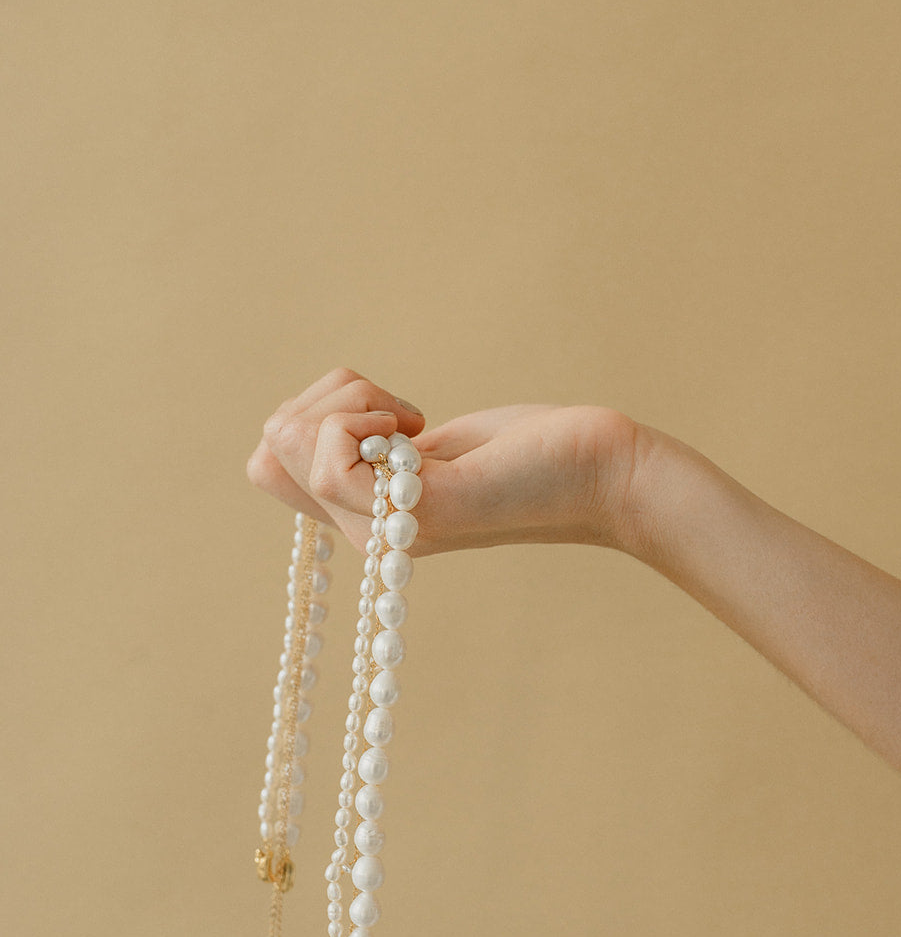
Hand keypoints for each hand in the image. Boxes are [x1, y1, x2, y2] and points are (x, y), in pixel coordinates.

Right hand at [246, 366, 644, 557]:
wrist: (599, 474)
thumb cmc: (525, 453)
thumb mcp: (423, 444)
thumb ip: (366, 445)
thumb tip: (296, 420)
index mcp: (364, 518)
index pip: (266, 468)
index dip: (308, 418)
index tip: (382, 421)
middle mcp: (368, 537)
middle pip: (265, 452)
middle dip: (321, 401)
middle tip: (399, 418)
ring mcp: (389, 532)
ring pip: (288, 445)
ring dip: (348, 400)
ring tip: (414, 421)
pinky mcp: (418, 514)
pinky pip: (331, 460)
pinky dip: (363, 416)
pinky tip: (419, 428)